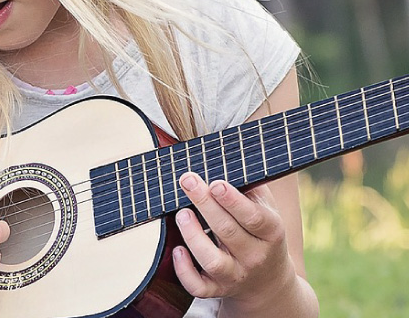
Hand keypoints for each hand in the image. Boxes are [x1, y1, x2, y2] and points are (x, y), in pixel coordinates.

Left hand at [172, 173, 295, 309]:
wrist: (269, 284)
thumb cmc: (261, 233)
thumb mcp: (267, 209)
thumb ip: (251, 187)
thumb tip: (227, 157)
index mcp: (270, 232)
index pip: (254, 217)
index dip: (233, 200)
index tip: (215, 182)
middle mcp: (254, 256)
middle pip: (228, 232)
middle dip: (205, 204)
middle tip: (188, 181)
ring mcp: (236, 276)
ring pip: (213, 261)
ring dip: (193, 236)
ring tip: (181, 213)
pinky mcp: (218, 290)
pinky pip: (199, 287)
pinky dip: (185, 270)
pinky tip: (177, 250)